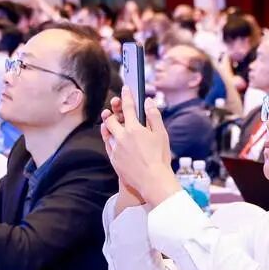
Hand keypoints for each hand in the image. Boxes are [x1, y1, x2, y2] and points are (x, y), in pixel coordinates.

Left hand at [100, 86, 179, 206]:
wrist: (152, 180)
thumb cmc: (160, 158)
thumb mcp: (161, 134)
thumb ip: (154, 116)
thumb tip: (148, 101)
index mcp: (134, 129)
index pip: (128, 107)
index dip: (127, 96)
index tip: (125, 89)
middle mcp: (122, 137)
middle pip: (110, 119)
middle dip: (112, 111)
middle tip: (115, 108)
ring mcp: (116, 149)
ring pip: (107, 133)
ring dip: (109, 126)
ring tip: (112, 124)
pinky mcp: (114, 160)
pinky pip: (108, 146)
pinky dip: (110, 140)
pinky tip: (115, 141)